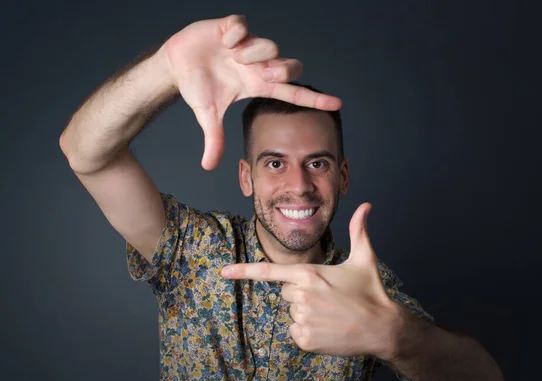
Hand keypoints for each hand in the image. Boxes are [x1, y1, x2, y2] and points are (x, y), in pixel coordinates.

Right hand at [160, 14, 341, 169]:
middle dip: (281, 70)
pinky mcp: (232, 27)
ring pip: (270, 45)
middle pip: (290, 66)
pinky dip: (234, 34)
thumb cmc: (197, 86)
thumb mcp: (207, 114)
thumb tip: (209, 166)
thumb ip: (214, 139)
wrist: (176, 64)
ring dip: (252, 54)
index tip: (337, 104)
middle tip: (262, 73)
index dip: (314, 99)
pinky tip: (223, 42)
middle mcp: (258, 64)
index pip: (292, 92)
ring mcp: (247, 45)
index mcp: (257, 84)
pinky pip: (244, 26)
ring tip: (231, 58)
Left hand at [221, 203, 399, 357]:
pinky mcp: (305, 339)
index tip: (223, 272)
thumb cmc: (372, 292)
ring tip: (331, 313)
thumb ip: (359, 230)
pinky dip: (309, 332)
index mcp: (309, 274)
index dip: (244, 271)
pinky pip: (296, 332)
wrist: (383, 328)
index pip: (269, 271)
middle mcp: (301, 296)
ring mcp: (303, 319)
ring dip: (306, 313)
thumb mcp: (364, 259)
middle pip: (285, 292)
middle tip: (327, 297)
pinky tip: (328, 329)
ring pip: (291, 312)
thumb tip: (366, 205)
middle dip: (301, 293)